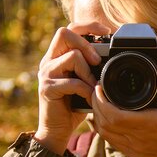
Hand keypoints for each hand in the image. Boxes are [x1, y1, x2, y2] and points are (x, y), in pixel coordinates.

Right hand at [34, 23, 107, 153]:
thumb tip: (111, 56)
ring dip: (88, 72)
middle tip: (97, 61)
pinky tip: (88, 99)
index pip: (69, 28)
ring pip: (72, 56)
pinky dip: (85, 90)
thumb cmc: (73, 106)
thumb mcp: (84, 82)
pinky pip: (73, 82)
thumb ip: (90, 67)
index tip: (106, 31)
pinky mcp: (47, 88)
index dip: (88, 26)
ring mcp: (46, 74)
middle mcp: (49, 61)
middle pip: (65, 33)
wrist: (57, 130)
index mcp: (57, 56)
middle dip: (86, 44)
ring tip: (93, 86)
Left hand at [88, 64, 156, 156]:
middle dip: (96, 105)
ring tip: (100, 102)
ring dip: (99, 118)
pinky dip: (105, 130)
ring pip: (106, 134)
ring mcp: (135, 148)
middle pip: (105, 124)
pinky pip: (113, 142)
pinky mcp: (136, 154)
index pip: (114, 115)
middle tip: (97, 91)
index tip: (99, 87)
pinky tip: (107, 120)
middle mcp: (139, 138)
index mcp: (149, 125)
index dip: (101, 101)